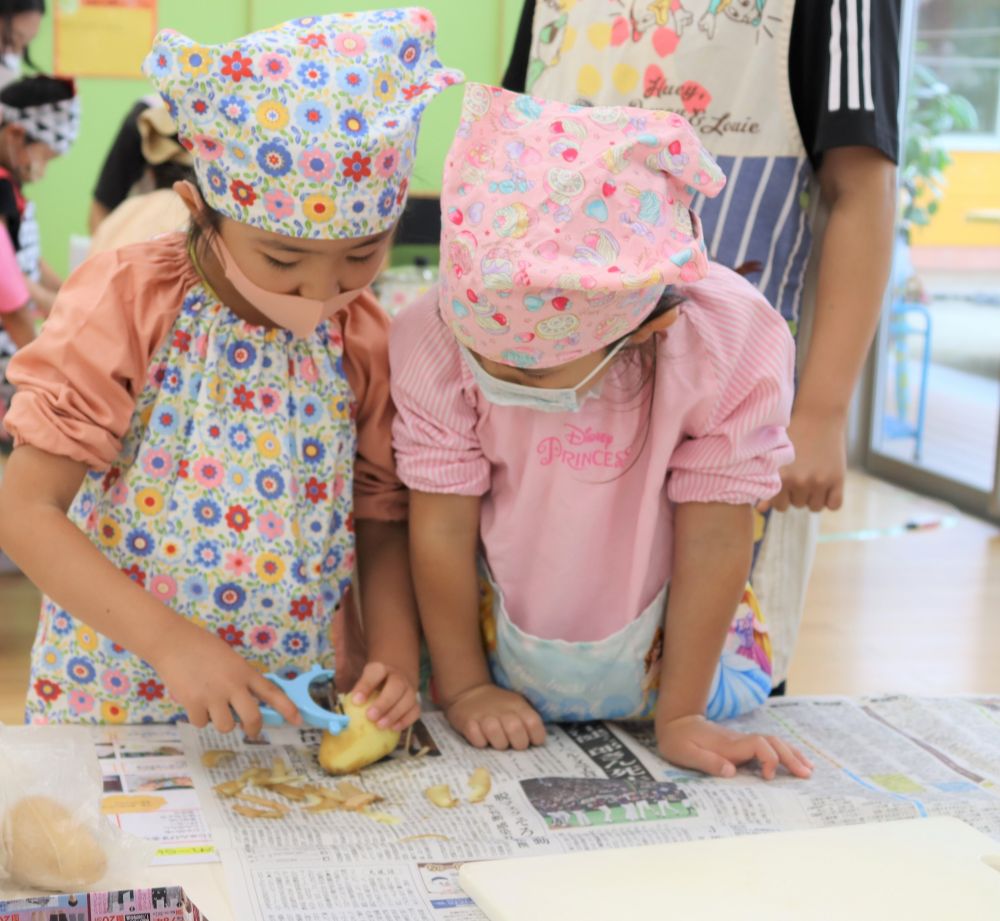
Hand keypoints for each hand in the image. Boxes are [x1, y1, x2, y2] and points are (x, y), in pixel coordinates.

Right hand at [150, 620, 300, 736]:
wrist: (174, 642)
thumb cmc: (203, 647)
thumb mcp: (231, 659)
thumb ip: (240, 679)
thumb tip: (246, 702)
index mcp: (245, 672)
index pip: (271, 692)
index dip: (287, 708)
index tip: (298, 720)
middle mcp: (233, 685)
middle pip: (252, 718)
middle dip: (253, 729)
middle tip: (251, 731)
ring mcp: (213, 696)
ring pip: (226, 726)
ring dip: (220, 721)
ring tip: (211, 706)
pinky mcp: (193, 704)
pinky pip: (201, 723)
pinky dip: (198, 717)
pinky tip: (194, 702)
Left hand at [350, 662, 419, 730]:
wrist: (394, 678)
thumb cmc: (374, 685)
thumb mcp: (364, 681)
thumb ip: (357, 692)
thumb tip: (342, 712)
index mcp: (381, 669)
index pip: (375, 672)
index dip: (366, 686)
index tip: (356, 701)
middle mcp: (398, 677)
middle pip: (396, 686)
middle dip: (384, 703)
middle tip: (371, 717)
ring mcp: (409, 689)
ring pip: (408, 699)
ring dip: (394, 714)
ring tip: (380, 726)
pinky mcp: (415, 702)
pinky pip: (415, 711)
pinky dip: (406, 720)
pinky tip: (394, 729)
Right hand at [445, 684, 545, 750]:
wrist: (471, 691)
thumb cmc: (499, 706)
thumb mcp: (517, 706)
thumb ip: (527, 721)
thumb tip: (537, 743)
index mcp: (518, 706)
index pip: (534, 723)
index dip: (536, 737)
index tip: (531, 741)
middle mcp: (502, 709)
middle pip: (515, 730)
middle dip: (517, 743)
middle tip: (513, 744)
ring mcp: (484, 715)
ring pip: (495, 733)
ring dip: (498, 743)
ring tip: (497, 742)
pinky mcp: (467, 721)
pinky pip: (476, 738)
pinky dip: (480, 742)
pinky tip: (482, 738)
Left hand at [656, 714, 812, 778]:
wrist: (676, 722)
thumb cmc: (678, 740)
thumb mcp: (685, 753)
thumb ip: (707, 761)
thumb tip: (731, 771)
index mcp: (728, 744)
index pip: (758, 745)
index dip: (768, 759)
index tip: (768, 778)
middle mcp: (739, 740)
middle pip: (772, 742)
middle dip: (790, 757)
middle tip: (806, 775)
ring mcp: (742, 741)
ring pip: (773, 742)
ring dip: (791, 754)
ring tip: (809, 769)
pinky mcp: (742, 744)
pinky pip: (768, 746)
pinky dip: (784, 753)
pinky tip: (793, 762)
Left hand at [759, 409, 846, 512]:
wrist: (818, 416)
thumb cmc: (793, 436)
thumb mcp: (777, 458)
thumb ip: (767, 483)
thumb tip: (760, 510)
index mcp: (780, 477)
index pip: (779, 506)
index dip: (782, 496)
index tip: (786, 482)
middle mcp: (799, 482)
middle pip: (798, 505)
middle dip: (798, 495)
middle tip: (801, 475)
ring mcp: (819, 481)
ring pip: (815, 507)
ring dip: (814, 497)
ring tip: (812, 477)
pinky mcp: (838, 479)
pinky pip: (834, 506)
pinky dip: (830, 500)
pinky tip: (826, 485)